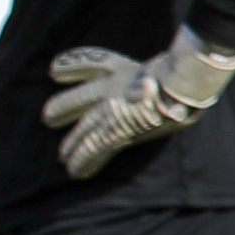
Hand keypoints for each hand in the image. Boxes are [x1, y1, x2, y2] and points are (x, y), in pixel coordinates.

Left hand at [41, 28, 234, 178]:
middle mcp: (112, 92)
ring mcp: (115, 111)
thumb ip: (156, 68)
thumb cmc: (181, 70)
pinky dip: (86, 161)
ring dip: (74, 145)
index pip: (92, 65)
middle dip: (63, 109)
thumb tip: (143, 68)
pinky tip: (75, 172)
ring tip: (63, 158)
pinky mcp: (122, 131)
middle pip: (80, 102)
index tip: (54, 70)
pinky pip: (97, 149)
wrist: (186, 83)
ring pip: (86, 130)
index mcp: (121, 73)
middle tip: (48, 118)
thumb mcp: (167, 62)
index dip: (72, 66)